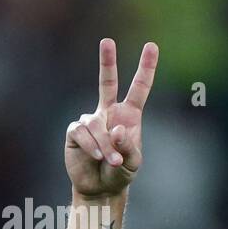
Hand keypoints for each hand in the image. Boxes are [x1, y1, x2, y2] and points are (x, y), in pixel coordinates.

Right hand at [64, 38, 158, 198]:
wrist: (100, 187)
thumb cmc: (120, 172)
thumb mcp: (133, 162)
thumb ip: (128, 146)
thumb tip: (116, 128)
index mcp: (129, 116)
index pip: (139, 89)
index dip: (146, 68)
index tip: (152, 47)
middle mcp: (108, 112)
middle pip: (107, 82)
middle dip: (107, 61)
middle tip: (107, 41)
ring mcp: (90, 120)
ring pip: (97, 125)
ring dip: (106, 146)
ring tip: (111, 161)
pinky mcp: (75, 131)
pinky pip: (83, 133)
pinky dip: (92, 147)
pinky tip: (96, 157)